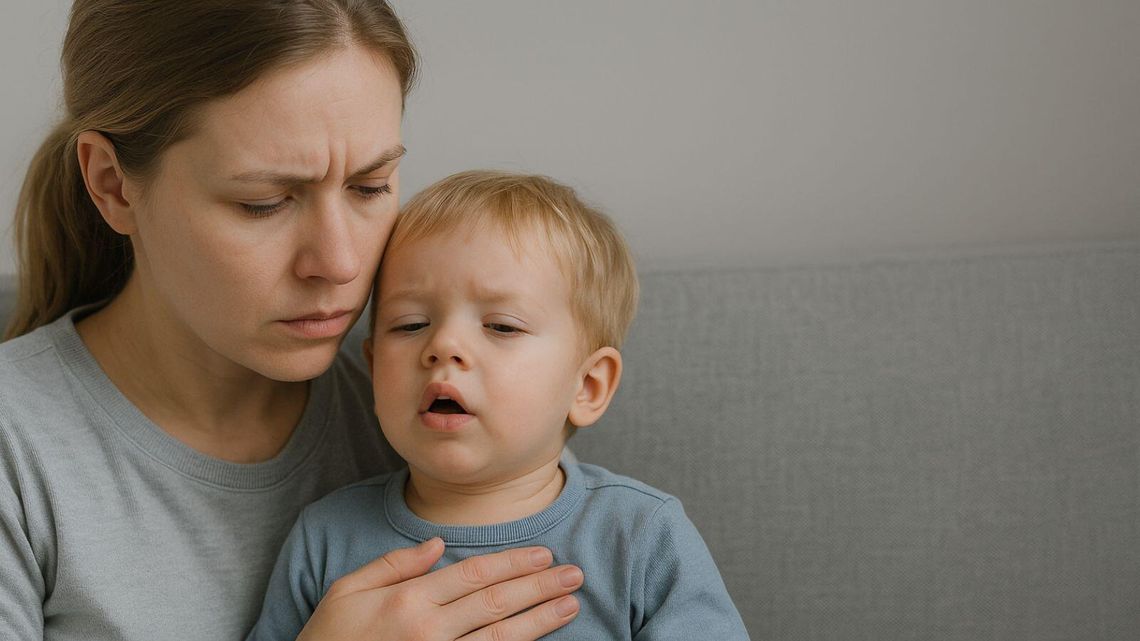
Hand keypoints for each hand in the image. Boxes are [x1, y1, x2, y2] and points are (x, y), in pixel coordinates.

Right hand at [297, 537, 582, 640]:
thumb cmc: (325, 640)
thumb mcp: (345, 591)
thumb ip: (393, 564)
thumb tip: (436, 545)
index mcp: (409, 600)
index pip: (475, 574)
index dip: (514, 563)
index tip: (544, 555)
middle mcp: (429, 631)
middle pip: (497, 602)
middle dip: (540, 587)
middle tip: (574, 575)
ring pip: (501, 637)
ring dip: (540, 620)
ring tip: (570, 606)